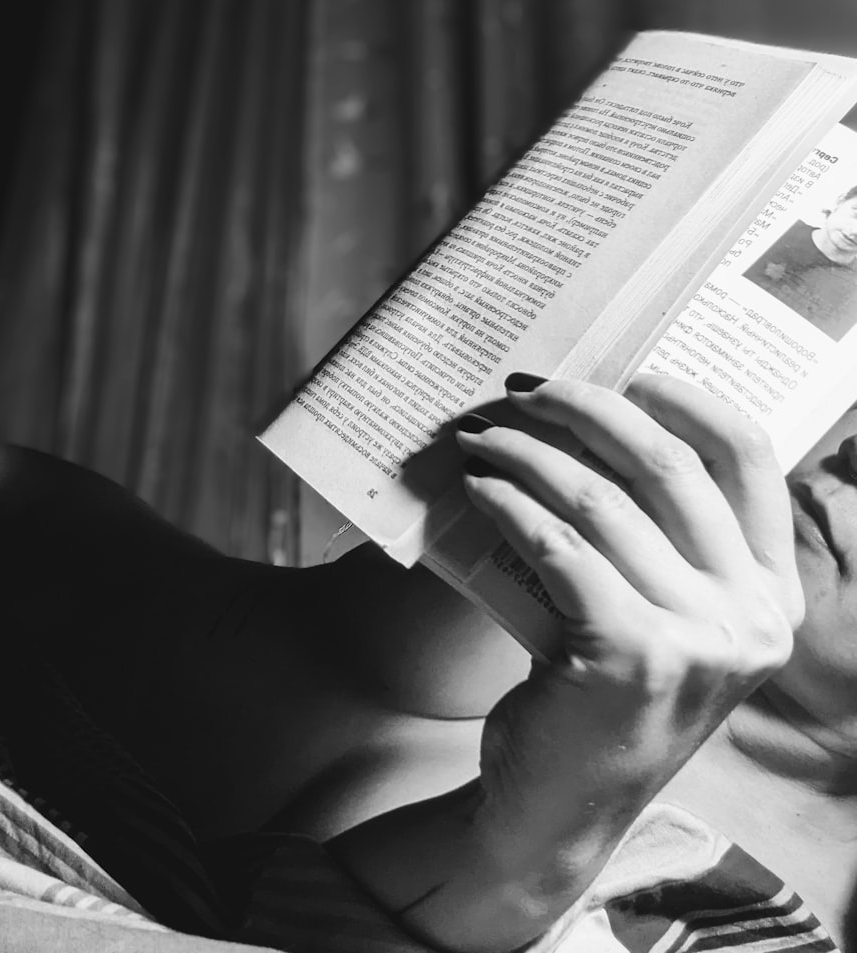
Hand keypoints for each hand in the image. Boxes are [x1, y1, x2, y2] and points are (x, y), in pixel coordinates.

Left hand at [452, 373, 802, 926]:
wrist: (563, 806)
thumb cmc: (601, 696)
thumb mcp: (657, 616)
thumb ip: (652, 539)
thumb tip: (587, 429)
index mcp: (770, 592)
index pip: (750, 457)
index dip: (686, 398)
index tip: (625, 375)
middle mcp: (752, 614)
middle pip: (669, 464)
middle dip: (585, 410)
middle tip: (522, 392)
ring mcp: (700, 639)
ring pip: (602, 499)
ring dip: (527, 454)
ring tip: (480, 437)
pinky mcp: (631, 655)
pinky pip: (559, 545)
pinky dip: (511, 504)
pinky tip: (478, 489)